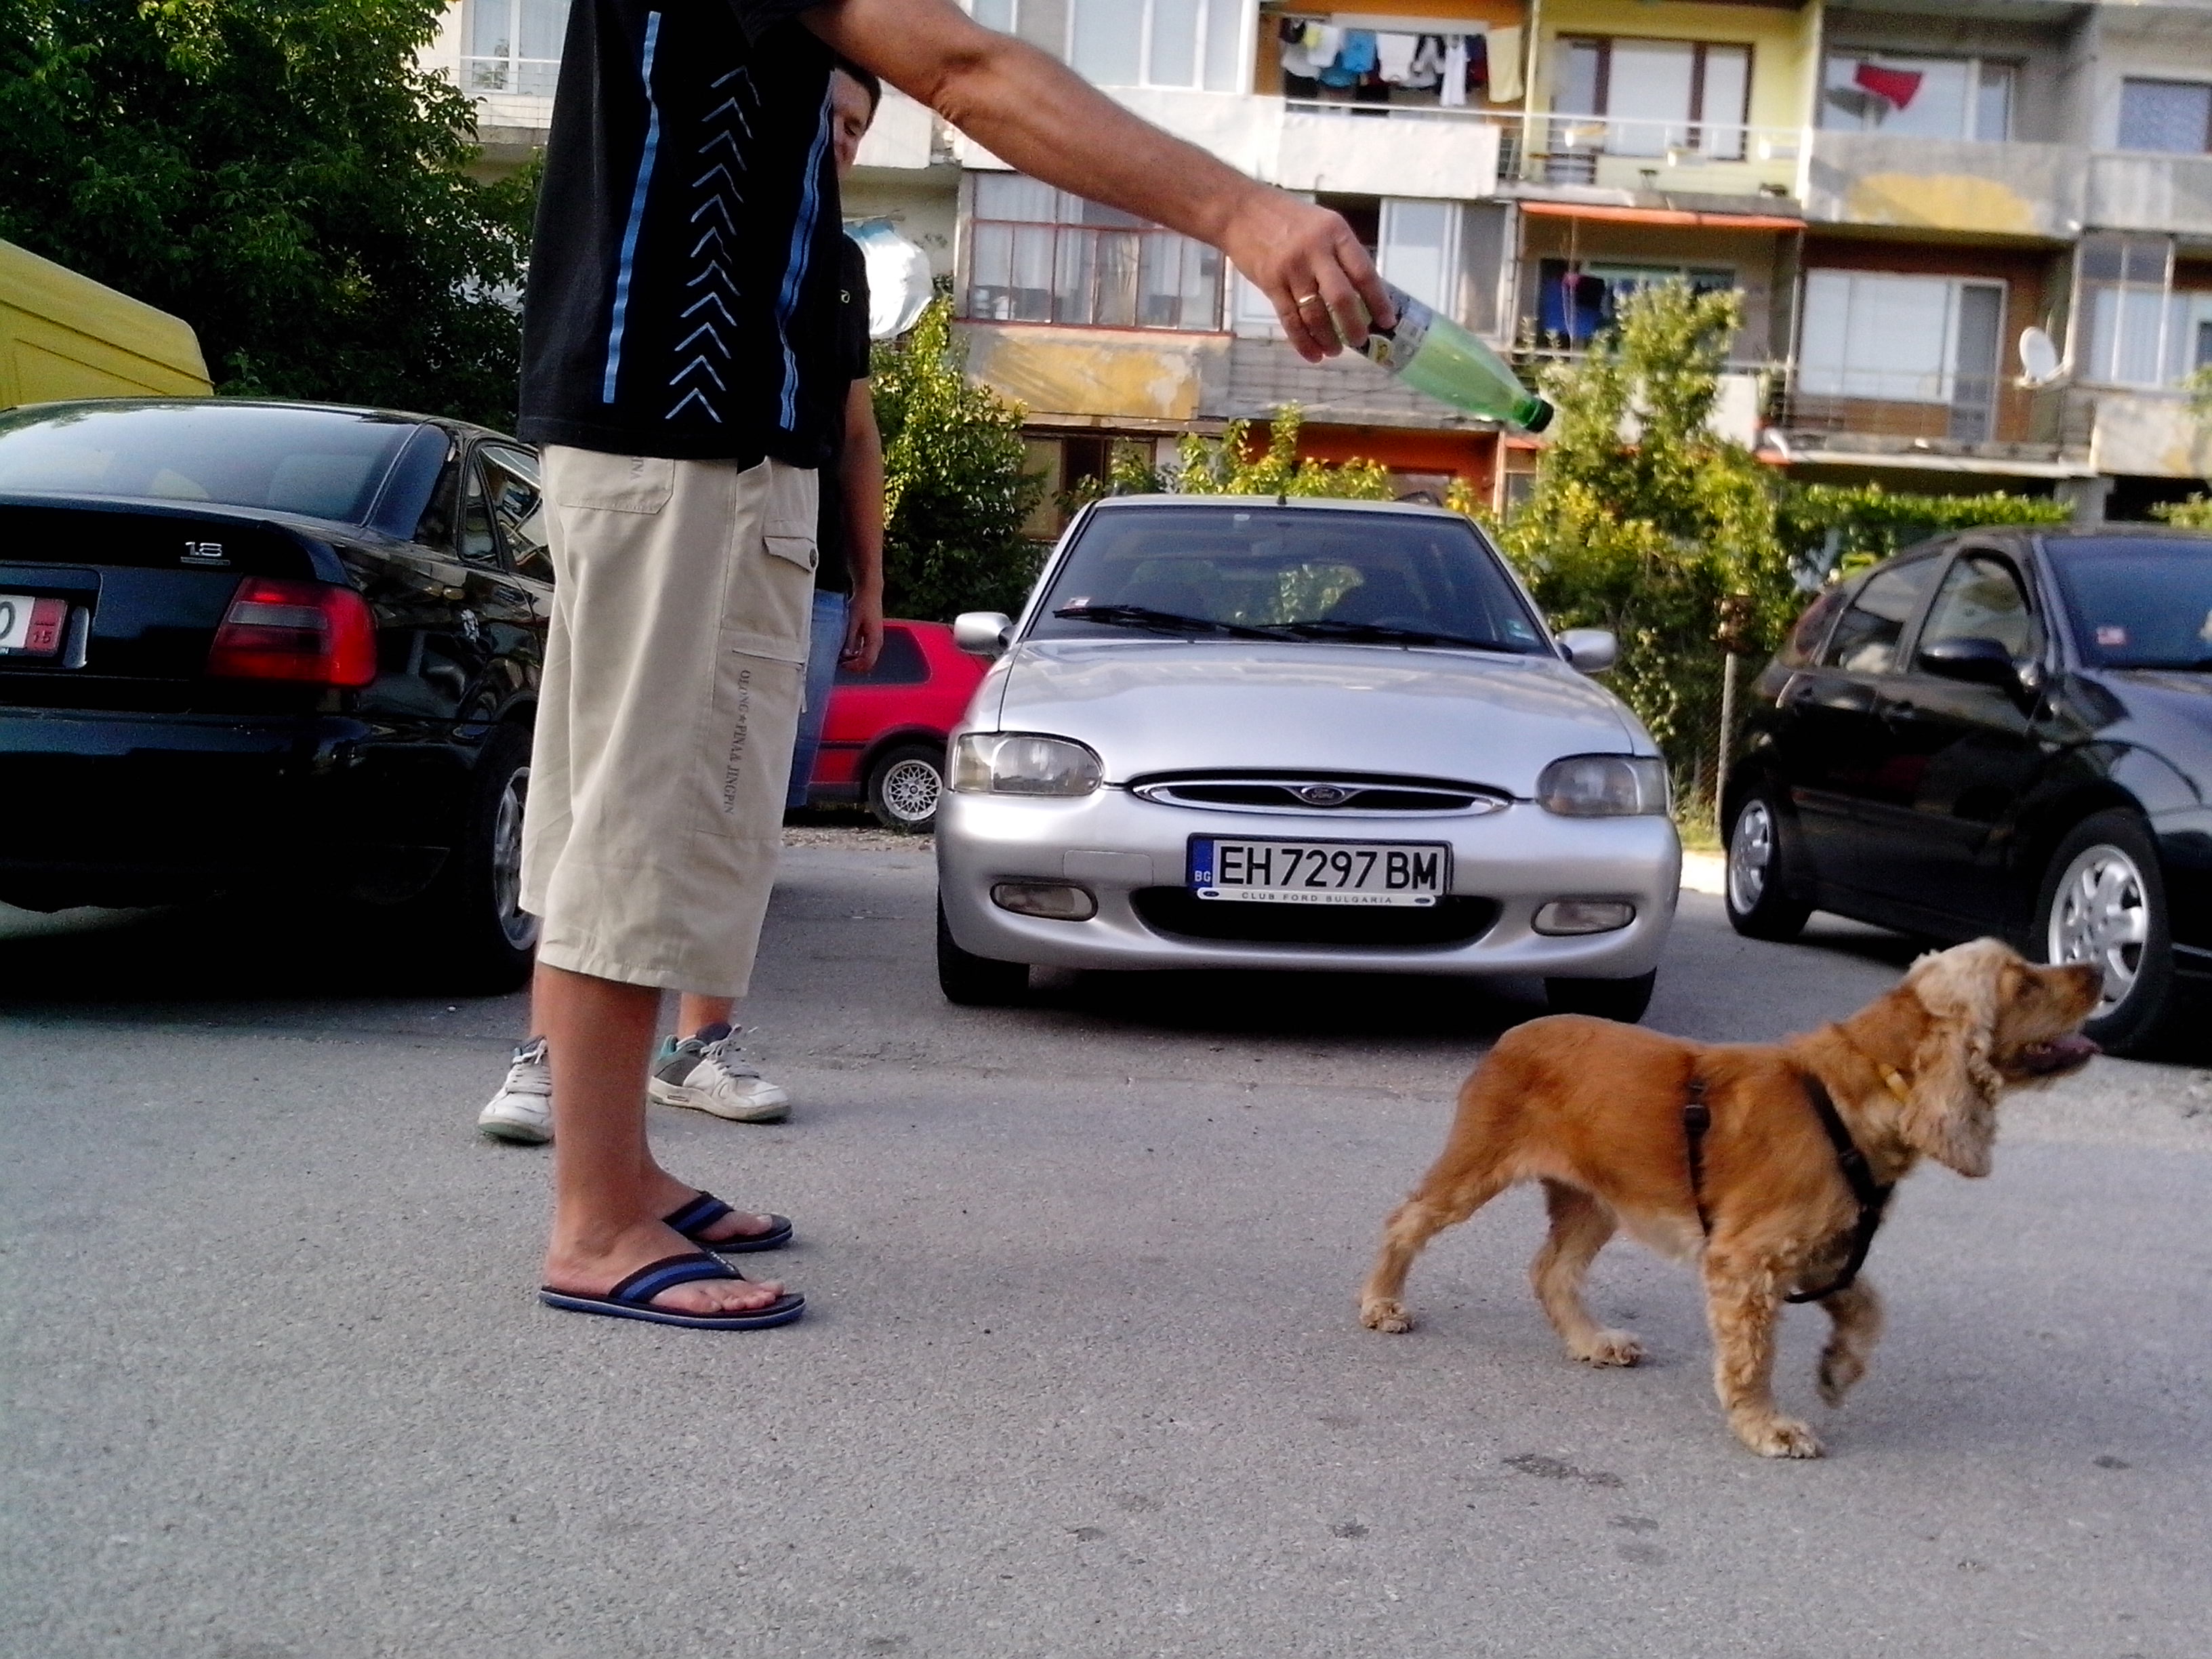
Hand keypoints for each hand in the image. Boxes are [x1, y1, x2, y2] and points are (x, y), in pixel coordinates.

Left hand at [841, 588, 883, 673]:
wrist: (869, 592)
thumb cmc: (862, 604)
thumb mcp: (852, 622)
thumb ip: (849, 640)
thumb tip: (845, 656)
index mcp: (874, 640)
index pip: (867, 662)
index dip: (854, 667)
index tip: (842, 664)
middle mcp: (878, 642)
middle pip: (868, 664)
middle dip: (854, 667)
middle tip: (840, 663)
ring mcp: (876, 640)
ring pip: (868, 659)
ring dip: (855, 661)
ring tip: (842, 657)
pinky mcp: (873, 637)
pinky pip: (866, 653)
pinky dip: (857, 655)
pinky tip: (847, 651)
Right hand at [1219, 190, 1395, 362]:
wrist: (1239, 210)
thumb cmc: (1285, 216)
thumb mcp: (1321, 223)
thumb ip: (1340, 252)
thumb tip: (1361, 292)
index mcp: (1335, 233)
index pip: (1364, 272)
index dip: (1378, 300)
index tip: (1388, 321)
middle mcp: (1315, 251)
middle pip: (1341, 298)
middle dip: (1354, 326)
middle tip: (1361, 342)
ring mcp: (1291, 269)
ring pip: (1315, 314)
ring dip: (1327, 338)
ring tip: (1335, 351)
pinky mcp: (1270, 284)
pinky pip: (1290, 319)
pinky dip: (1303, 341)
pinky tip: (1313, 354)